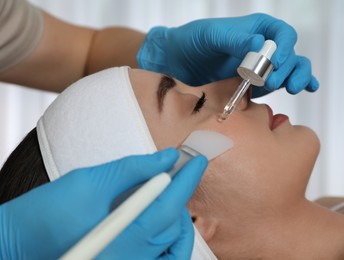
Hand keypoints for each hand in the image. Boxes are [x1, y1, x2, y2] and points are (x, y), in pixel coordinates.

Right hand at [0, 148, 207, 258]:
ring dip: (176, 218)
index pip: (168, 206)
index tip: (198, 160)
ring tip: (168, 193)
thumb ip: (133, 170)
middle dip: (181, 196)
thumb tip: (166, 158)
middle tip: (181, 172)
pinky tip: (160, 220)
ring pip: (171, 247)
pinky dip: (167, 239)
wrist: (15, 244)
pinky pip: (161, 259)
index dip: (187, 181)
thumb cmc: (44, 214)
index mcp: (120, 240)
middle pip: (173, 228)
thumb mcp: (89, 182)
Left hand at [137, 13, 318, 95]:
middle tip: (278, 82)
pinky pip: (281, 83)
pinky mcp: (257, 83)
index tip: (278, 62)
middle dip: (291, 67)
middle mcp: (263, 47)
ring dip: (297, 77)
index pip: (282, 34)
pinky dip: (297, 83)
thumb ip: (234, 39)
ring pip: (291, 69)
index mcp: (256, 29)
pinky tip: (305, 88)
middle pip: (291, 54)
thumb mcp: (210, 36)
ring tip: (292, 89)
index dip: (285, 47)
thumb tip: (258, 44)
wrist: (178, 63)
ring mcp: (262, 66)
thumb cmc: (192, 42)